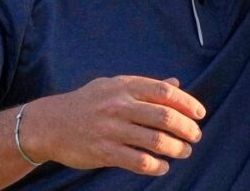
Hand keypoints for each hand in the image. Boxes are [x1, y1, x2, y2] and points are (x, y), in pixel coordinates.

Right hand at [24, 76, 205, 175]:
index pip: (166, 92)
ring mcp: (111, 129)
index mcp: (125, 86)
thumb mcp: (114, 85)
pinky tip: (163, 167)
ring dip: (176, 149)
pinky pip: (138, 162)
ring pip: (155, 141)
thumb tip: (176, 82)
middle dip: (187, 128)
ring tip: (184, 152)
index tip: (200, 113)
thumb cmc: (87, 102)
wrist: (49, 123)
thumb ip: (146, 86)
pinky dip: (156, 166)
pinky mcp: (104, 152)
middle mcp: (120, 105)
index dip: (188, 103)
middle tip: (196, 136)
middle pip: (165, 117)